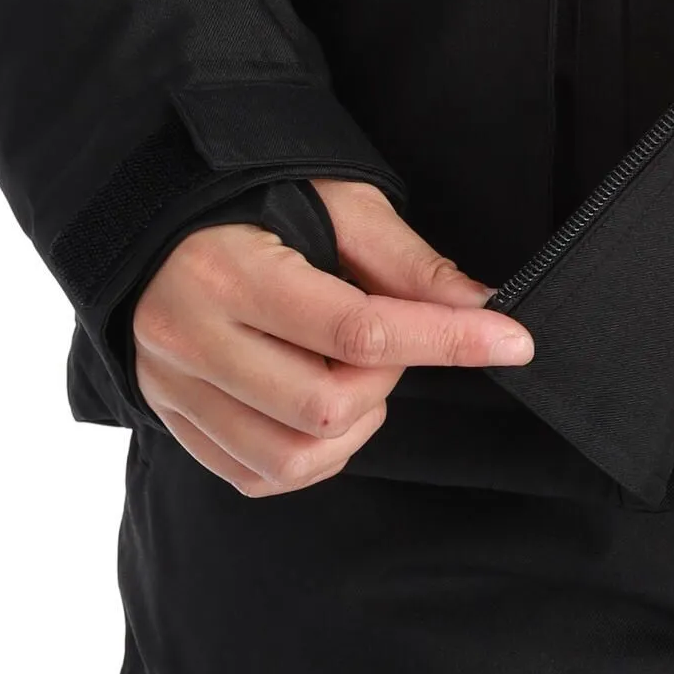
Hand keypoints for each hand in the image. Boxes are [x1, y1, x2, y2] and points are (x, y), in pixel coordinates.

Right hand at [132, 178, 532, 497]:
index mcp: (228, 273)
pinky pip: (258, 476)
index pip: (358, 330)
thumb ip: (406, 261)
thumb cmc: (257, 197)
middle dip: (386, 379)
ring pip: (291, 457)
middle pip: (325, 406)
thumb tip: (482, 305)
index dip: (447, 341)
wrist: (161, 217)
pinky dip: (312, 454)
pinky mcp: (173, 420)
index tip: (512, 341)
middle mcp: (191, 340)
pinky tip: (325, 405)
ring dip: (352, 426)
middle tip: (390, 336)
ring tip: (355, 370)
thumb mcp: (337, 202)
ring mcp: (174, 389)